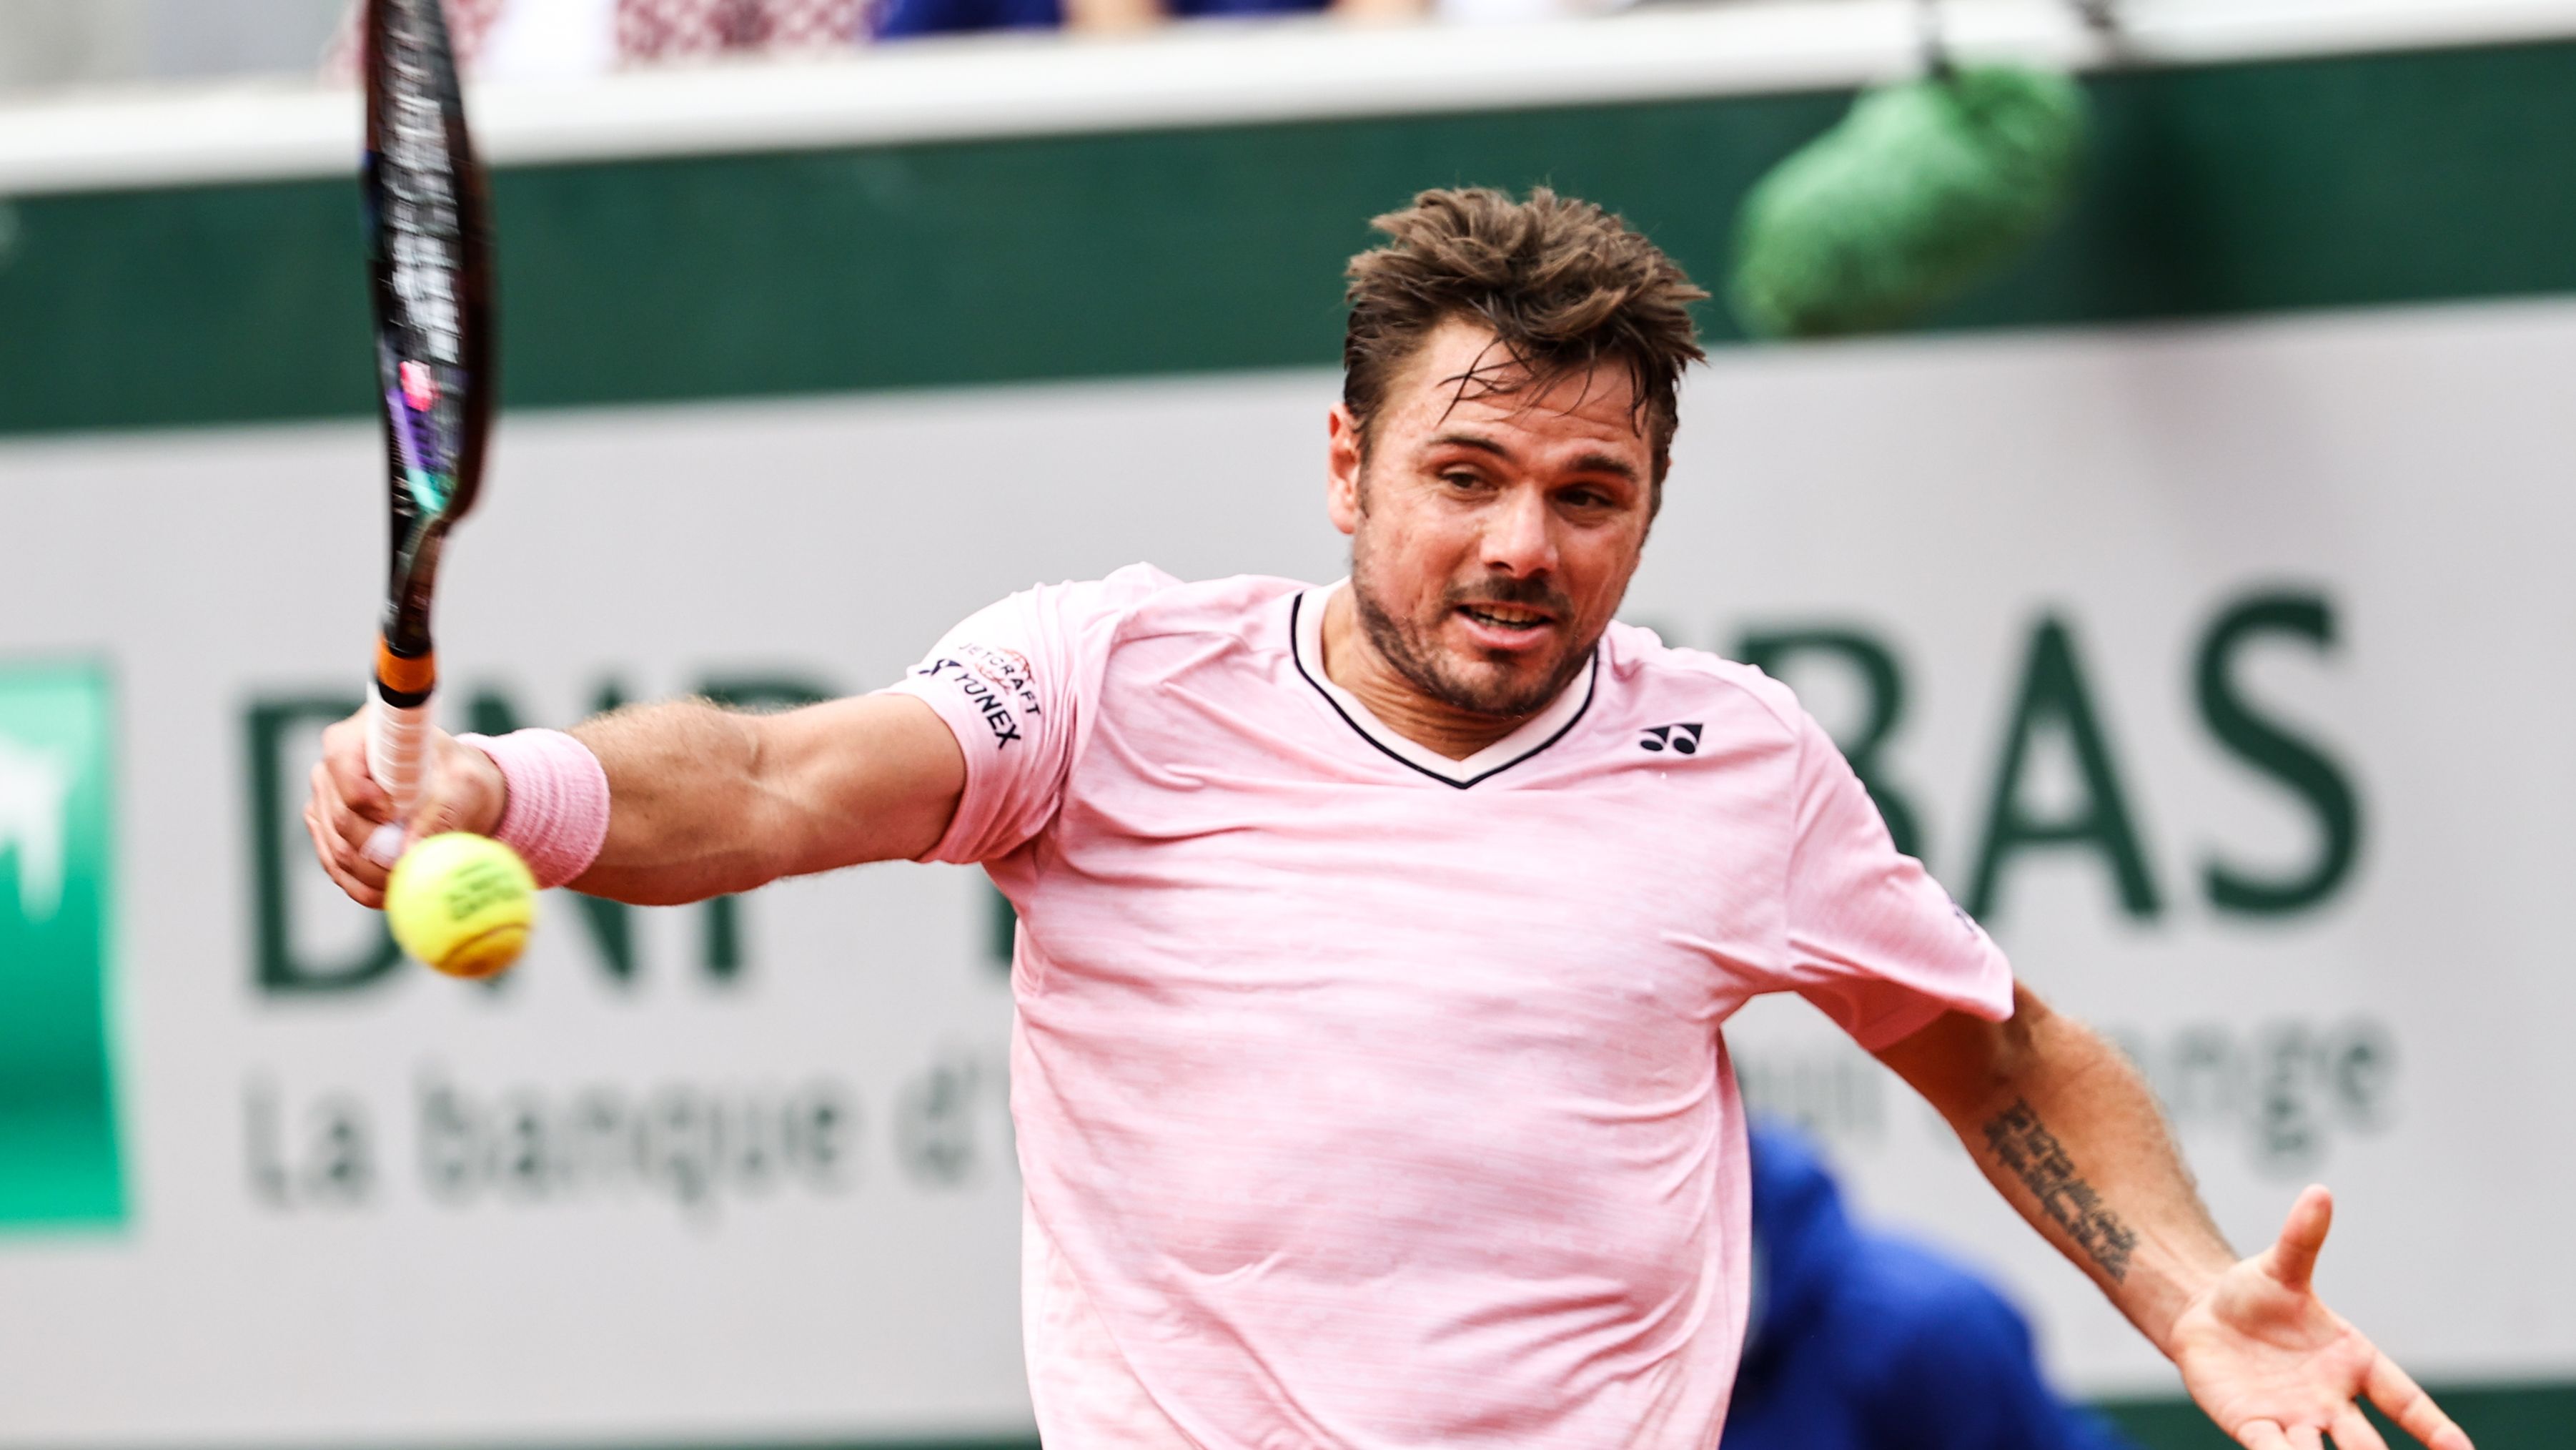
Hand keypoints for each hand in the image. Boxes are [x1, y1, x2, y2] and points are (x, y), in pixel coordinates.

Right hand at [303, 708, 506, 907]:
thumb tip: (407, 854)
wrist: (454, 794)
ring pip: (338, 850)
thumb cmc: (461, 778)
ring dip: (375, 876)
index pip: (344, 766)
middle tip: (417, 866)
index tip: (398, 815)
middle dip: (380, 851)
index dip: (367, 799)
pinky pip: (337, 869)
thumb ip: (441, 812)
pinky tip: (393, 892)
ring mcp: (324, 801)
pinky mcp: (326, 832)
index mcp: (363, 733)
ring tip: (413, 881)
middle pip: (342, 818)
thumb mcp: (466, 786)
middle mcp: (333, 766)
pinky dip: (365, 887)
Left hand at [2170, 1186, 2468, 1449]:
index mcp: (2352, 1363)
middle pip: (2367, 1443)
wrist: (2205, 1315)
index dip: (2433, 1426)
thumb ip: (2302, 1238)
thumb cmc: (2256, 1295)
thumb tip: (2319, 1192)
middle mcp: (2330, 1400)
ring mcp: (2293, 1418)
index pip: (2404, 1400)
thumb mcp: (2280, 1267)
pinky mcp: (2251, 1425)